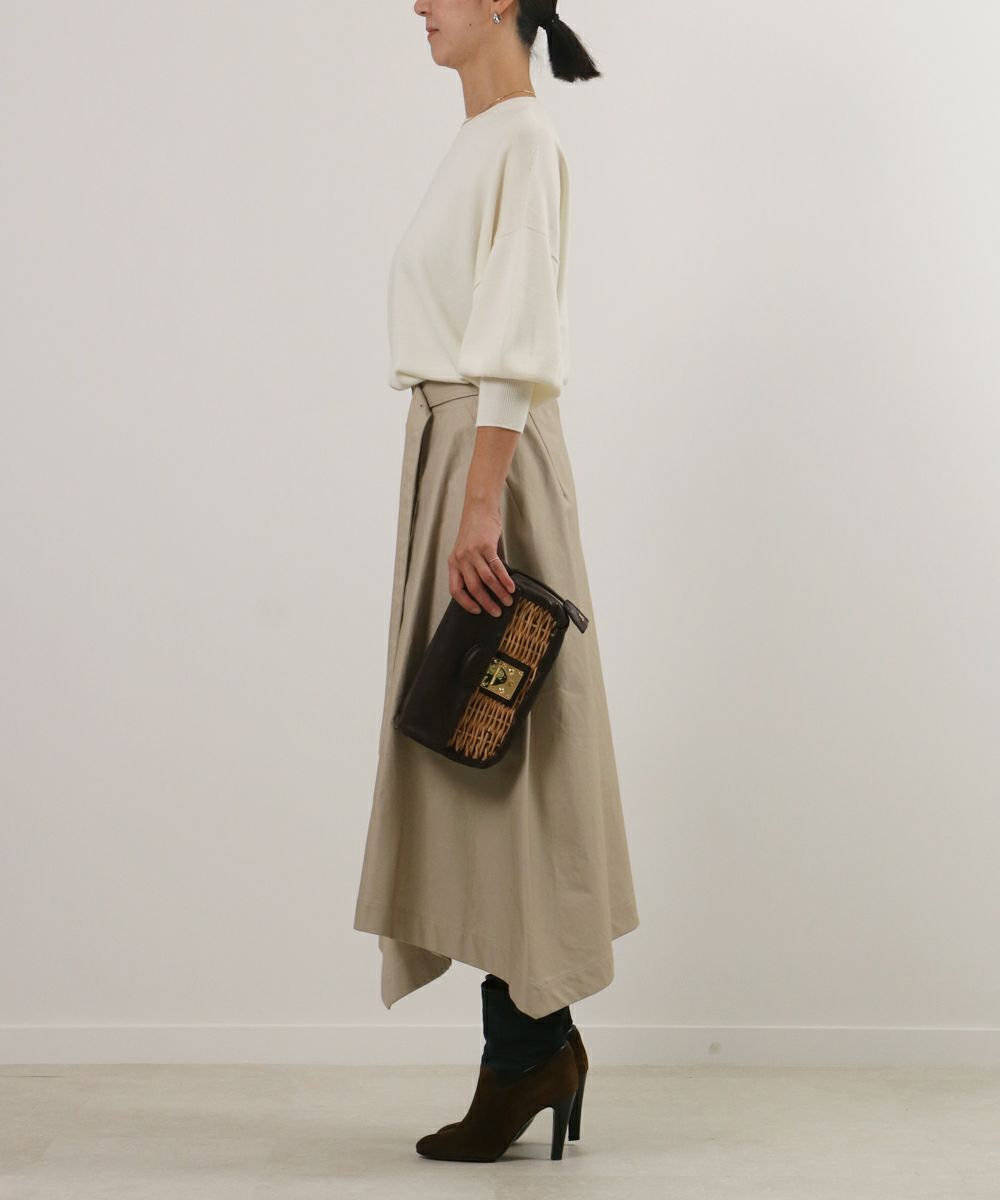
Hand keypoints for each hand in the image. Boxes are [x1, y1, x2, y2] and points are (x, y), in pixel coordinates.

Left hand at [448, 499, 516, 615]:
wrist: (478, 509)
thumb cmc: (473, 530)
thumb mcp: (465, 551)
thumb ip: (471, 568)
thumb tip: (485, 589)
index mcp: (453, 563)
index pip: (455, 590)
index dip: (465, 603)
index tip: (476, 611)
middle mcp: (461, 559)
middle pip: (473, 588)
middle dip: (486, 603)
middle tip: (496, 612)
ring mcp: (473, 553)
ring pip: (486, 580)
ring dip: (499, 593)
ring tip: (507, 601)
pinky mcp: (486, 546)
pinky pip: (497, 567)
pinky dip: (505, 579)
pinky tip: (511, 587)